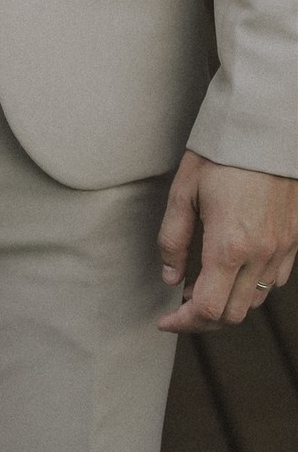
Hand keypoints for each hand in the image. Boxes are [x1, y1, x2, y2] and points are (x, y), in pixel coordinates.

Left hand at [156, 150, 297, 331]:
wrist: (266, 128)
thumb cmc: (222, 153)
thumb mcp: (184, 191)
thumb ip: (173, 239)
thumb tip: (170, 277)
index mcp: (229, 246)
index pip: (208, 309)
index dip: (184, 322)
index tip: (167, 321)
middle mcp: (261, 255)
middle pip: (233, 314)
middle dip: (204, 317)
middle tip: (182, 302)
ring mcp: (282, 249)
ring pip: (256, 300)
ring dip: (229, 301)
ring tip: (205, 283)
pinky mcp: (294, 239)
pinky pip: (275, 279)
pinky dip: (252, 286)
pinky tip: (234, 267)